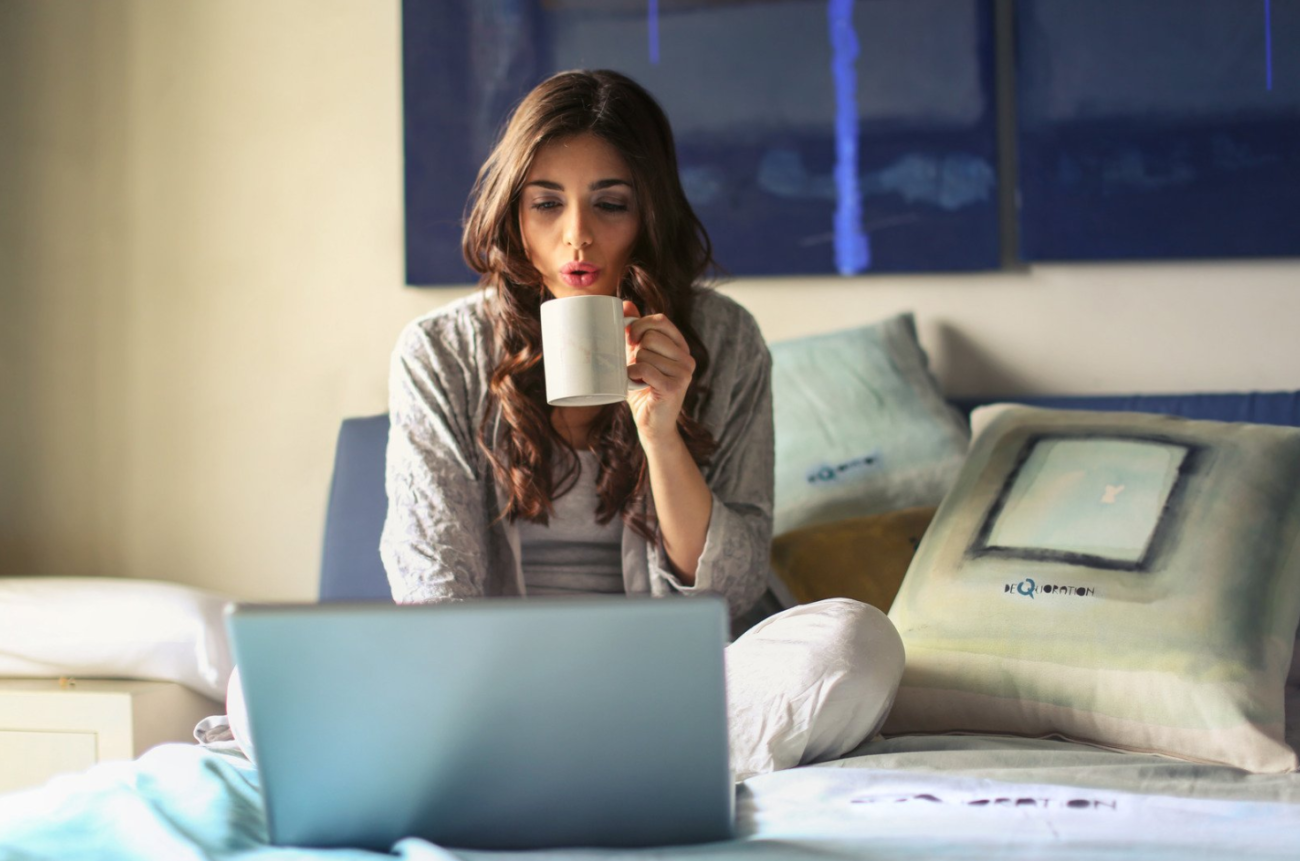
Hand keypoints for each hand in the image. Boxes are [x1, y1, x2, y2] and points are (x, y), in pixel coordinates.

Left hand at [623, 300, 695, 446]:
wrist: (652, 424)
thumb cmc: (643, 389)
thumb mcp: (638, 356)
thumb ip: (635, 332)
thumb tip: (625, 304)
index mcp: (680, 347)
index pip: (661, 320)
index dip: (640, 324)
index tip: (629, 338)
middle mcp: (687, 358)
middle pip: (651, 336)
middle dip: (635, 350)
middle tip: (635, 366)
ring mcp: (684, 373)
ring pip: (646, 353)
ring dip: (634, 366)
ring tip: (639, 379)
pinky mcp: (675, 386)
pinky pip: (645, 369)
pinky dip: (633, 374)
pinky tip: (635, 383)